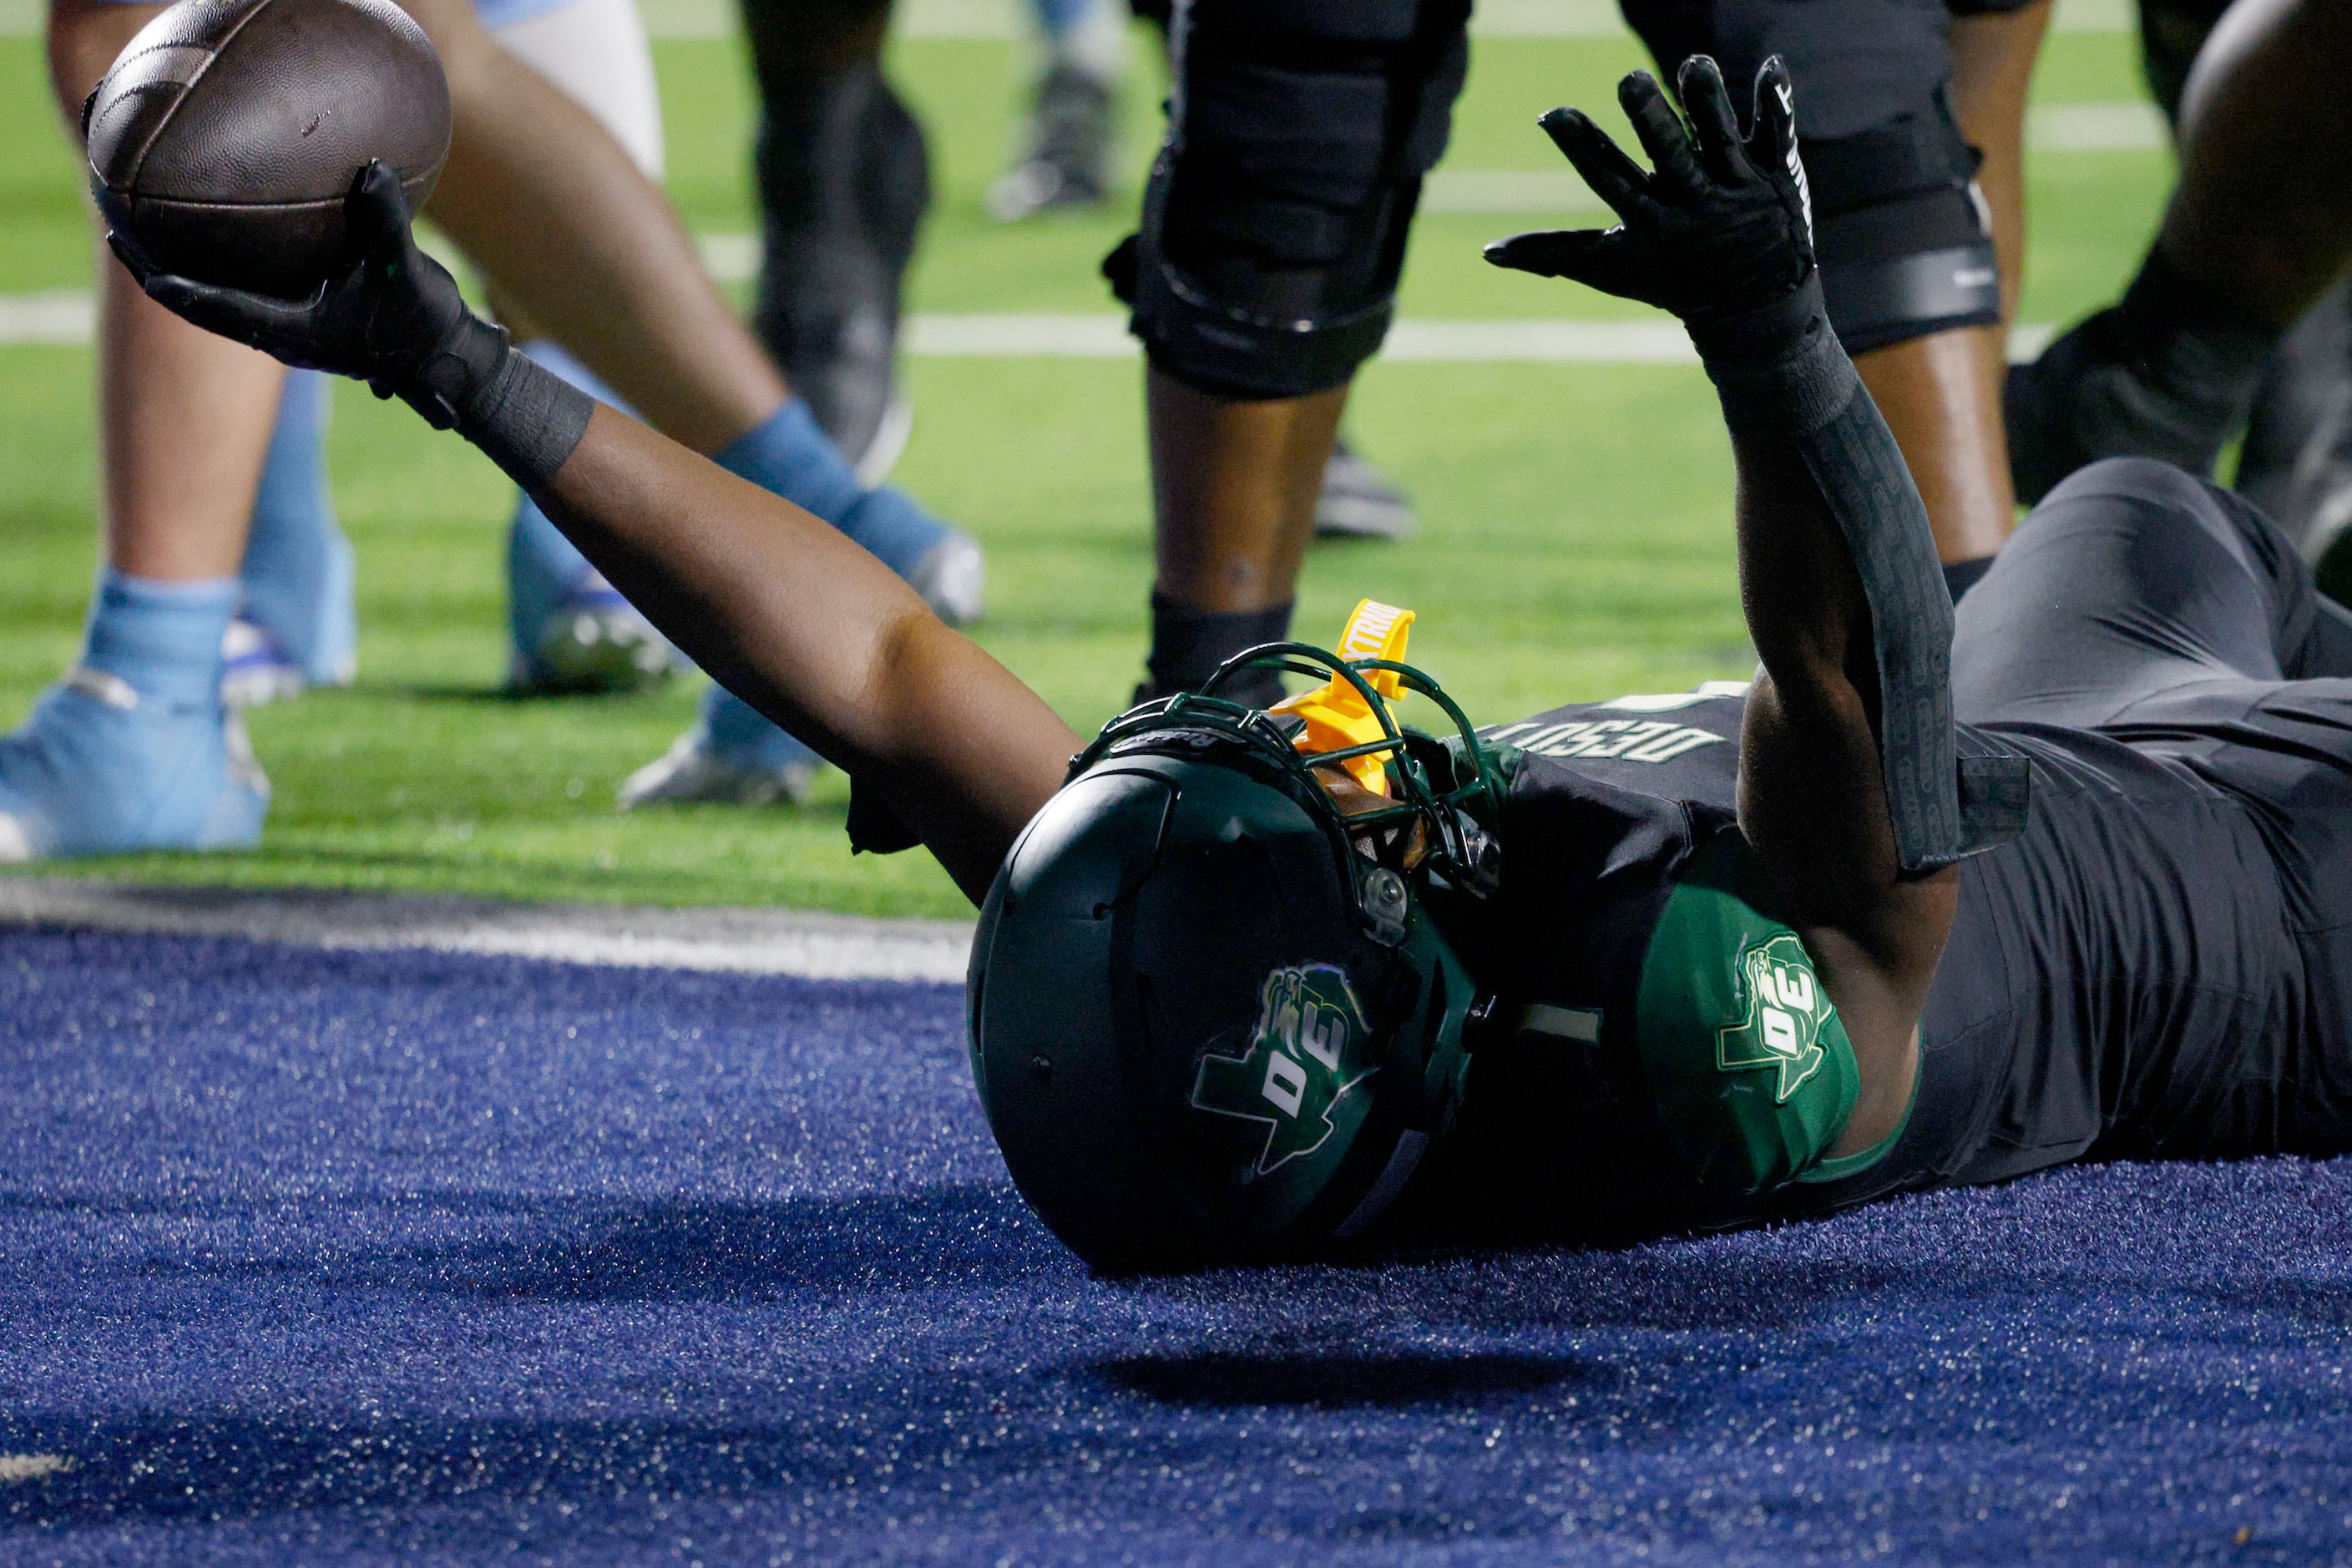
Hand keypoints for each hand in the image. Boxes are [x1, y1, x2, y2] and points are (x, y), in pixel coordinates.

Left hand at [107, 160, 504, 430]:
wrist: (449, 364)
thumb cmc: (422, 325)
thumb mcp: (403, 268)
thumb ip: (384, 218)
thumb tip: (370, 167)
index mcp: (290, 330)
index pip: (212, 306)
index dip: (168, 281)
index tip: (130, 255)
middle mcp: (281, 337)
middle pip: (203, 308)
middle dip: (159, 274)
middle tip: (118, 235)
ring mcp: (294, 336)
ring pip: (222, 309)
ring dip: (186, 279)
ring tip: (152, 242)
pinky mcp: (311, 328)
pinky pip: (249, 301)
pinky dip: (222, 277)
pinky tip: (221, 248)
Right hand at [1484, 56, 1813, 327]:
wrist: (1758, 314)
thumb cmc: (1674, 285)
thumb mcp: (1611, 269)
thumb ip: (1551, 254)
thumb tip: (1487, 253)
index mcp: (1650, 219)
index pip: (1608, 177)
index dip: (1580, 147)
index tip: (1552, 115)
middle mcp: (1693, 200)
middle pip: (1669, 152)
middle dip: (1651, 117)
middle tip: (1629, 80)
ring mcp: (1738, 186)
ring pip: (1721, 135)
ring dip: (1709, 100)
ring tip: (1694, 65)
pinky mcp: (1778, 172)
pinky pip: (1778, 131)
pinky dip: (1773, 100)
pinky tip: (1772, 64)